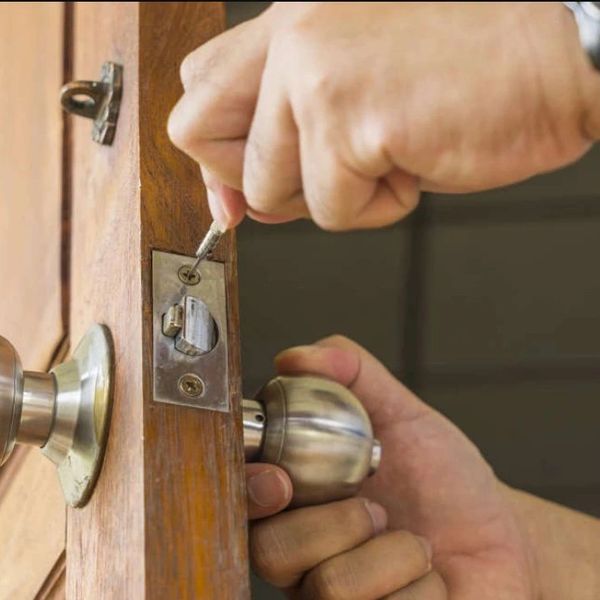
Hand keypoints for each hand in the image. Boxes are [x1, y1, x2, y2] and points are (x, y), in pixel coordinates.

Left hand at [169, 2, 599, 230]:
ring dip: (334, 195)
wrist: (561, 51)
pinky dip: (377, 207)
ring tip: (393, 154)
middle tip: (317, 175)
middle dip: (252, 180)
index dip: (215, 151)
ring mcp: (316, 75)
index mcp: (293, 23)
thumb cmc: (474, 65)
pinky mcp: (350, 119)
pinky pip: (329, 210)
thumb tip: (245, 197)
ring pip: (269, 189)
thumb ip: (295, 129)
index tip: (236, 189)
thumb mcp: (361, 83)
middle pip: (199, 134)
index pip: (201, 87)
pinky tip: (417, 159)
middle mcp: (294, 38)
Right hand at [245, 335, 537, 598]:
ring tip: (413, 543)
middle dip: (338, 521)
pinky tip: (432, 582)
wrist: (500, 537)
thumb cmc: (443, 479)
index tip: (280, 480)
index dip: (251, 489)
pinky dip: (421, 589)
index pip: (243, 498)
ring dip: (390, 553)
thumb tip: (295, 357)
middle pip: (272, 550)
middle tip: (378, 509)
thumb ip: (353, 374)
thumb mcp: (403, 415)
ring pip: (329, 587)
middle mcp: (304, 559)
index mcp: (298, 503)